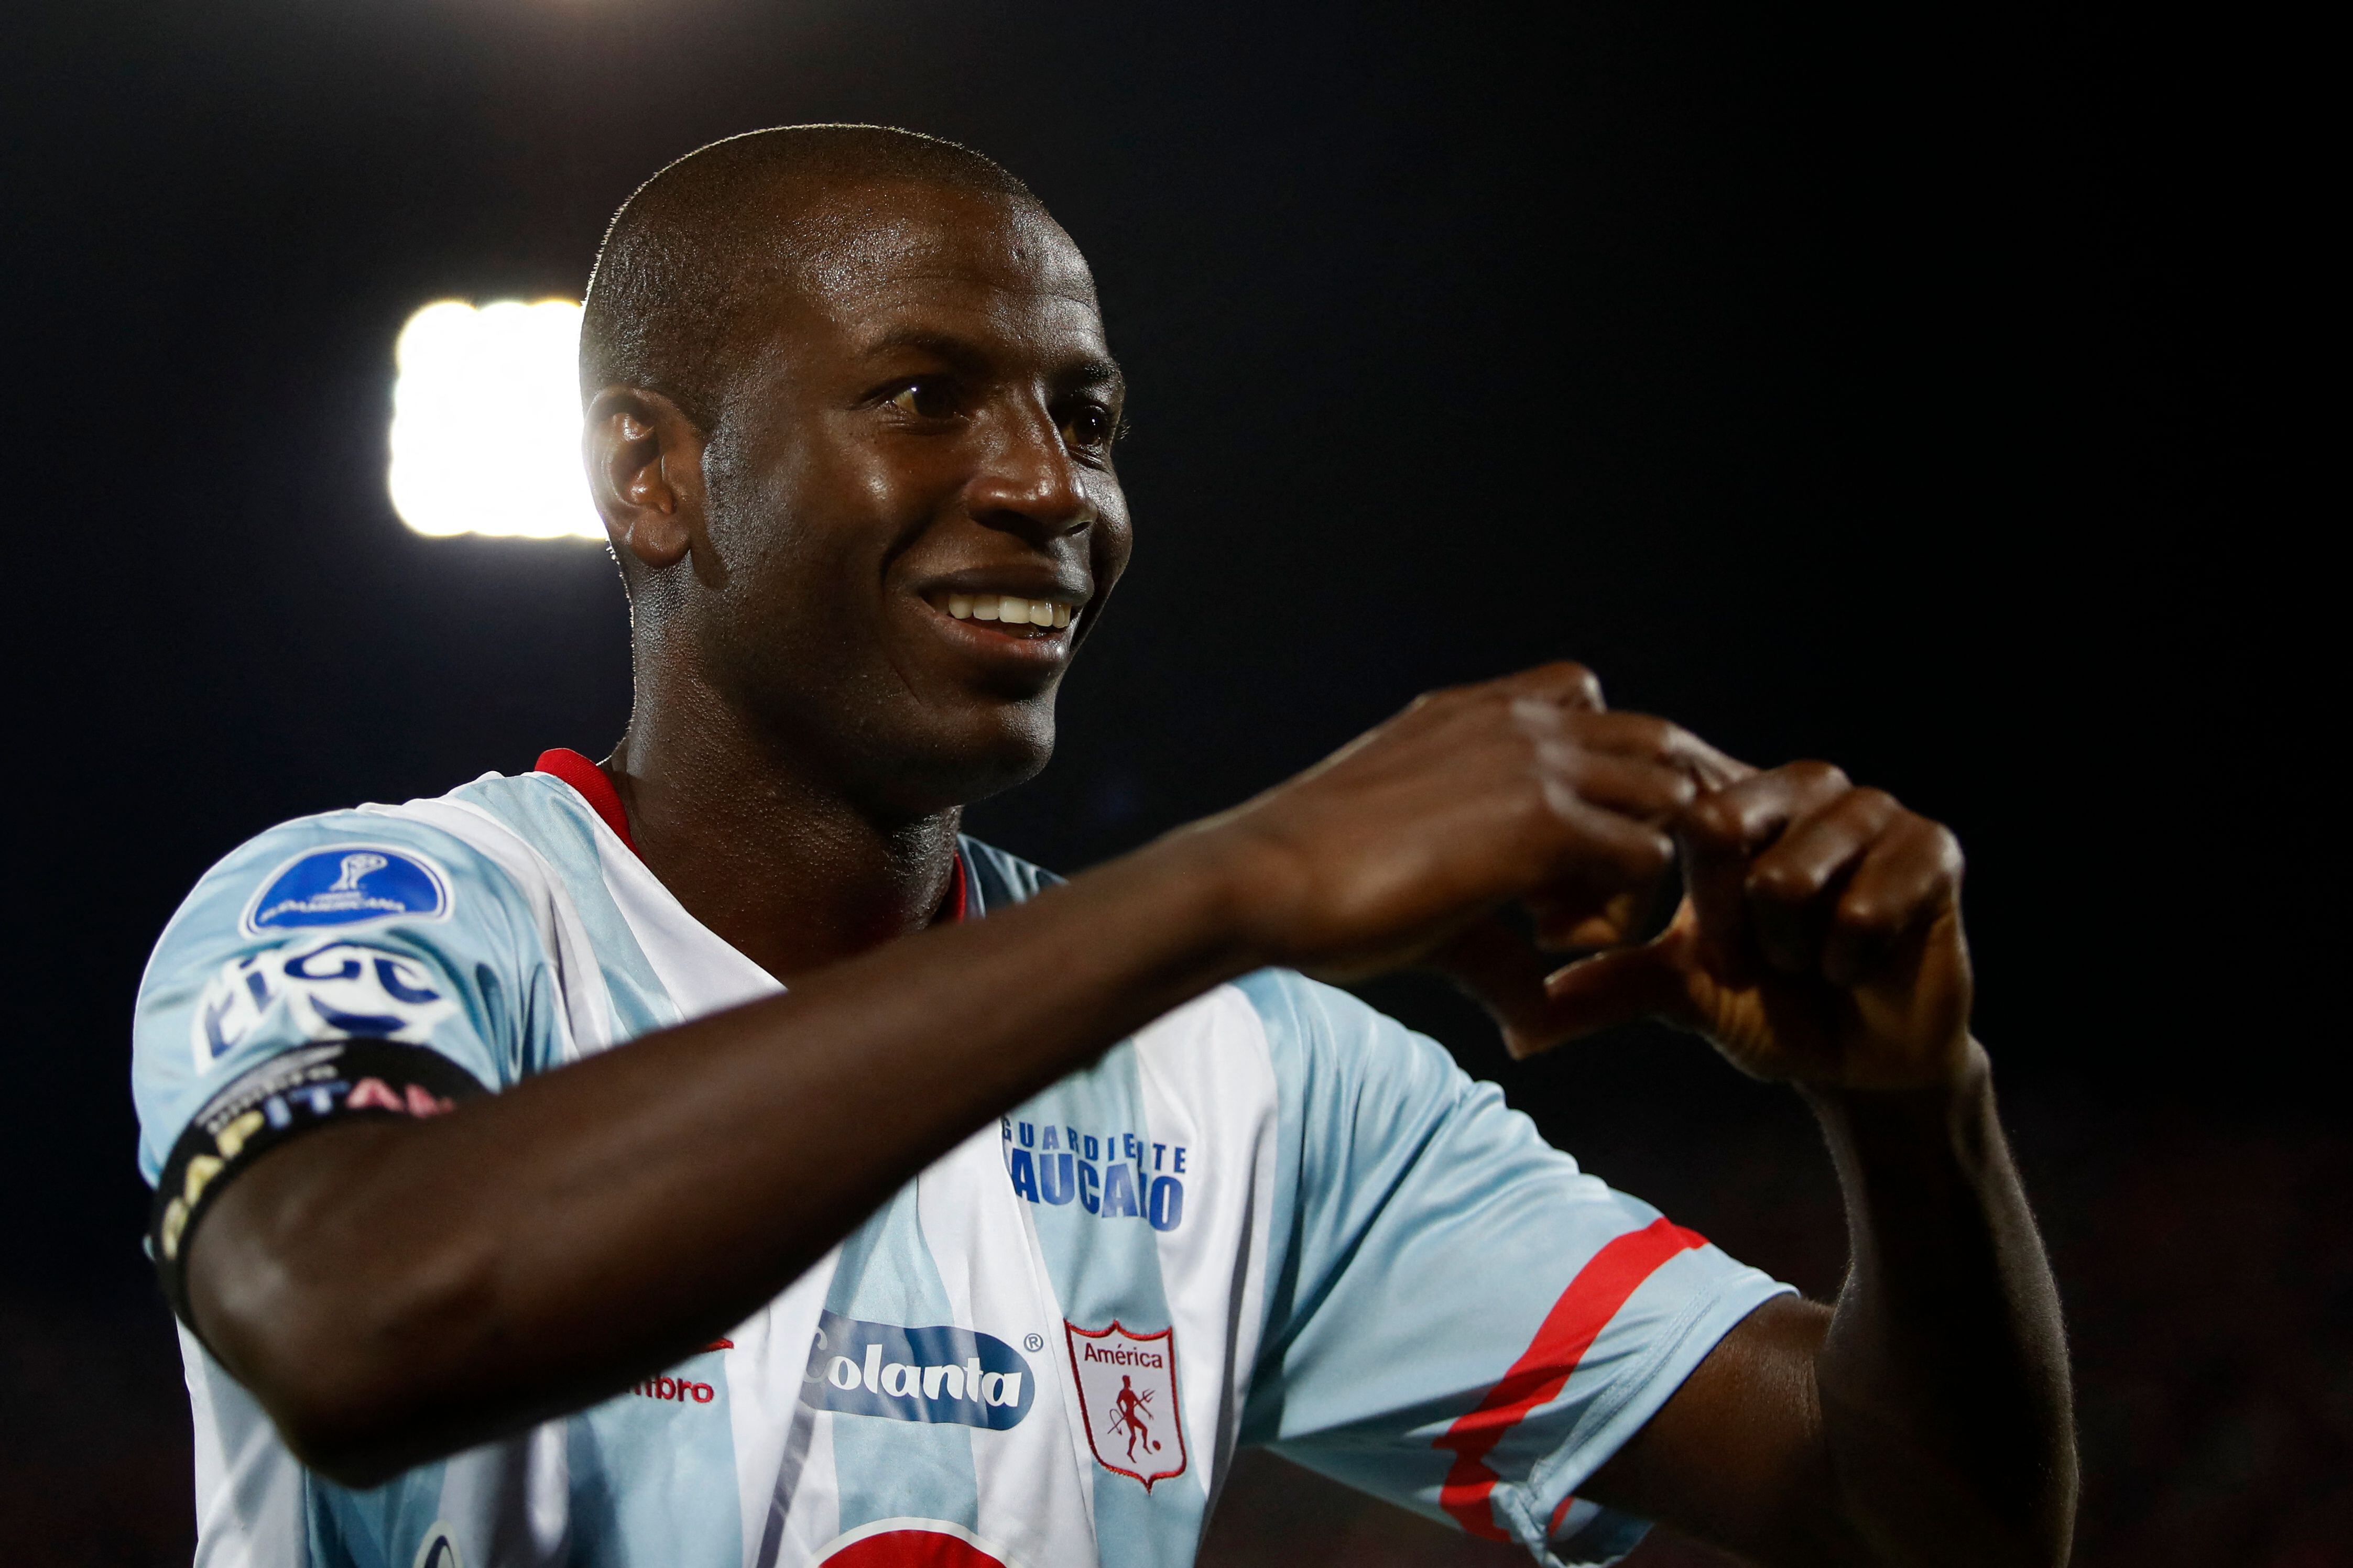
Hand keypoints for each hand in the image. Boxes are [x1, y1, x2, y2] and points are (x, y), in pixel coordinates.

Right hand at [1193, 663, 1740, 982]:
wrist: (1260, 878)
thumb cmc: (1312, 884)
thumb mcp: (1415, 884)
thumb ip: (1492, 941)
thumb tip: (1532, 1018)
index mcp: (1476, 714)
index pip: (1591, 703)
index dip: (1604, 781)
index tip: (1564, 860)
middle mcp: (1516, 721)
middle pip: (1655, 743)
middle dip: (1648, 822)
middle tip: (1589, 898)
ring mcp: (1535, 762)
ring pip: (1667, 797)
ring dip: (1638, 869)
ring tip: (1559, 925)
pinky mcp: (1541, 820)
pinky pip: (1647, 857)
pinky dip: (1616, 912)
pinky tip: (1543, 941)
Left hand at [1526, 763, 1975, 1090]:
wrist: (1861, 1060)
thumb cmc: (1765, 1006)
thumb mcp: (1676, 990)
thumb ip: (1603, 986)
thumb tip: (1517, 1026)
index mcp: (1734, 798)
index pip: (1667, 808)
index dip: (1668, 894)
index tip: (1700, 950)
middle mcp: (1801, 785)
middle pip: (1716, 829)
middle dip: (1724, 925)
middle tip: (1754, 961)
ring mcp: (1871, 808)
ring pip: (1787, 877)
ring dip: (1787, 949)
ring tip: (1807, 960)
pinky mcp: (1934, 846)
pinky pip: (1862, 909)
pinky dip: (1845, 961)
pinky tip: (1856, 966)